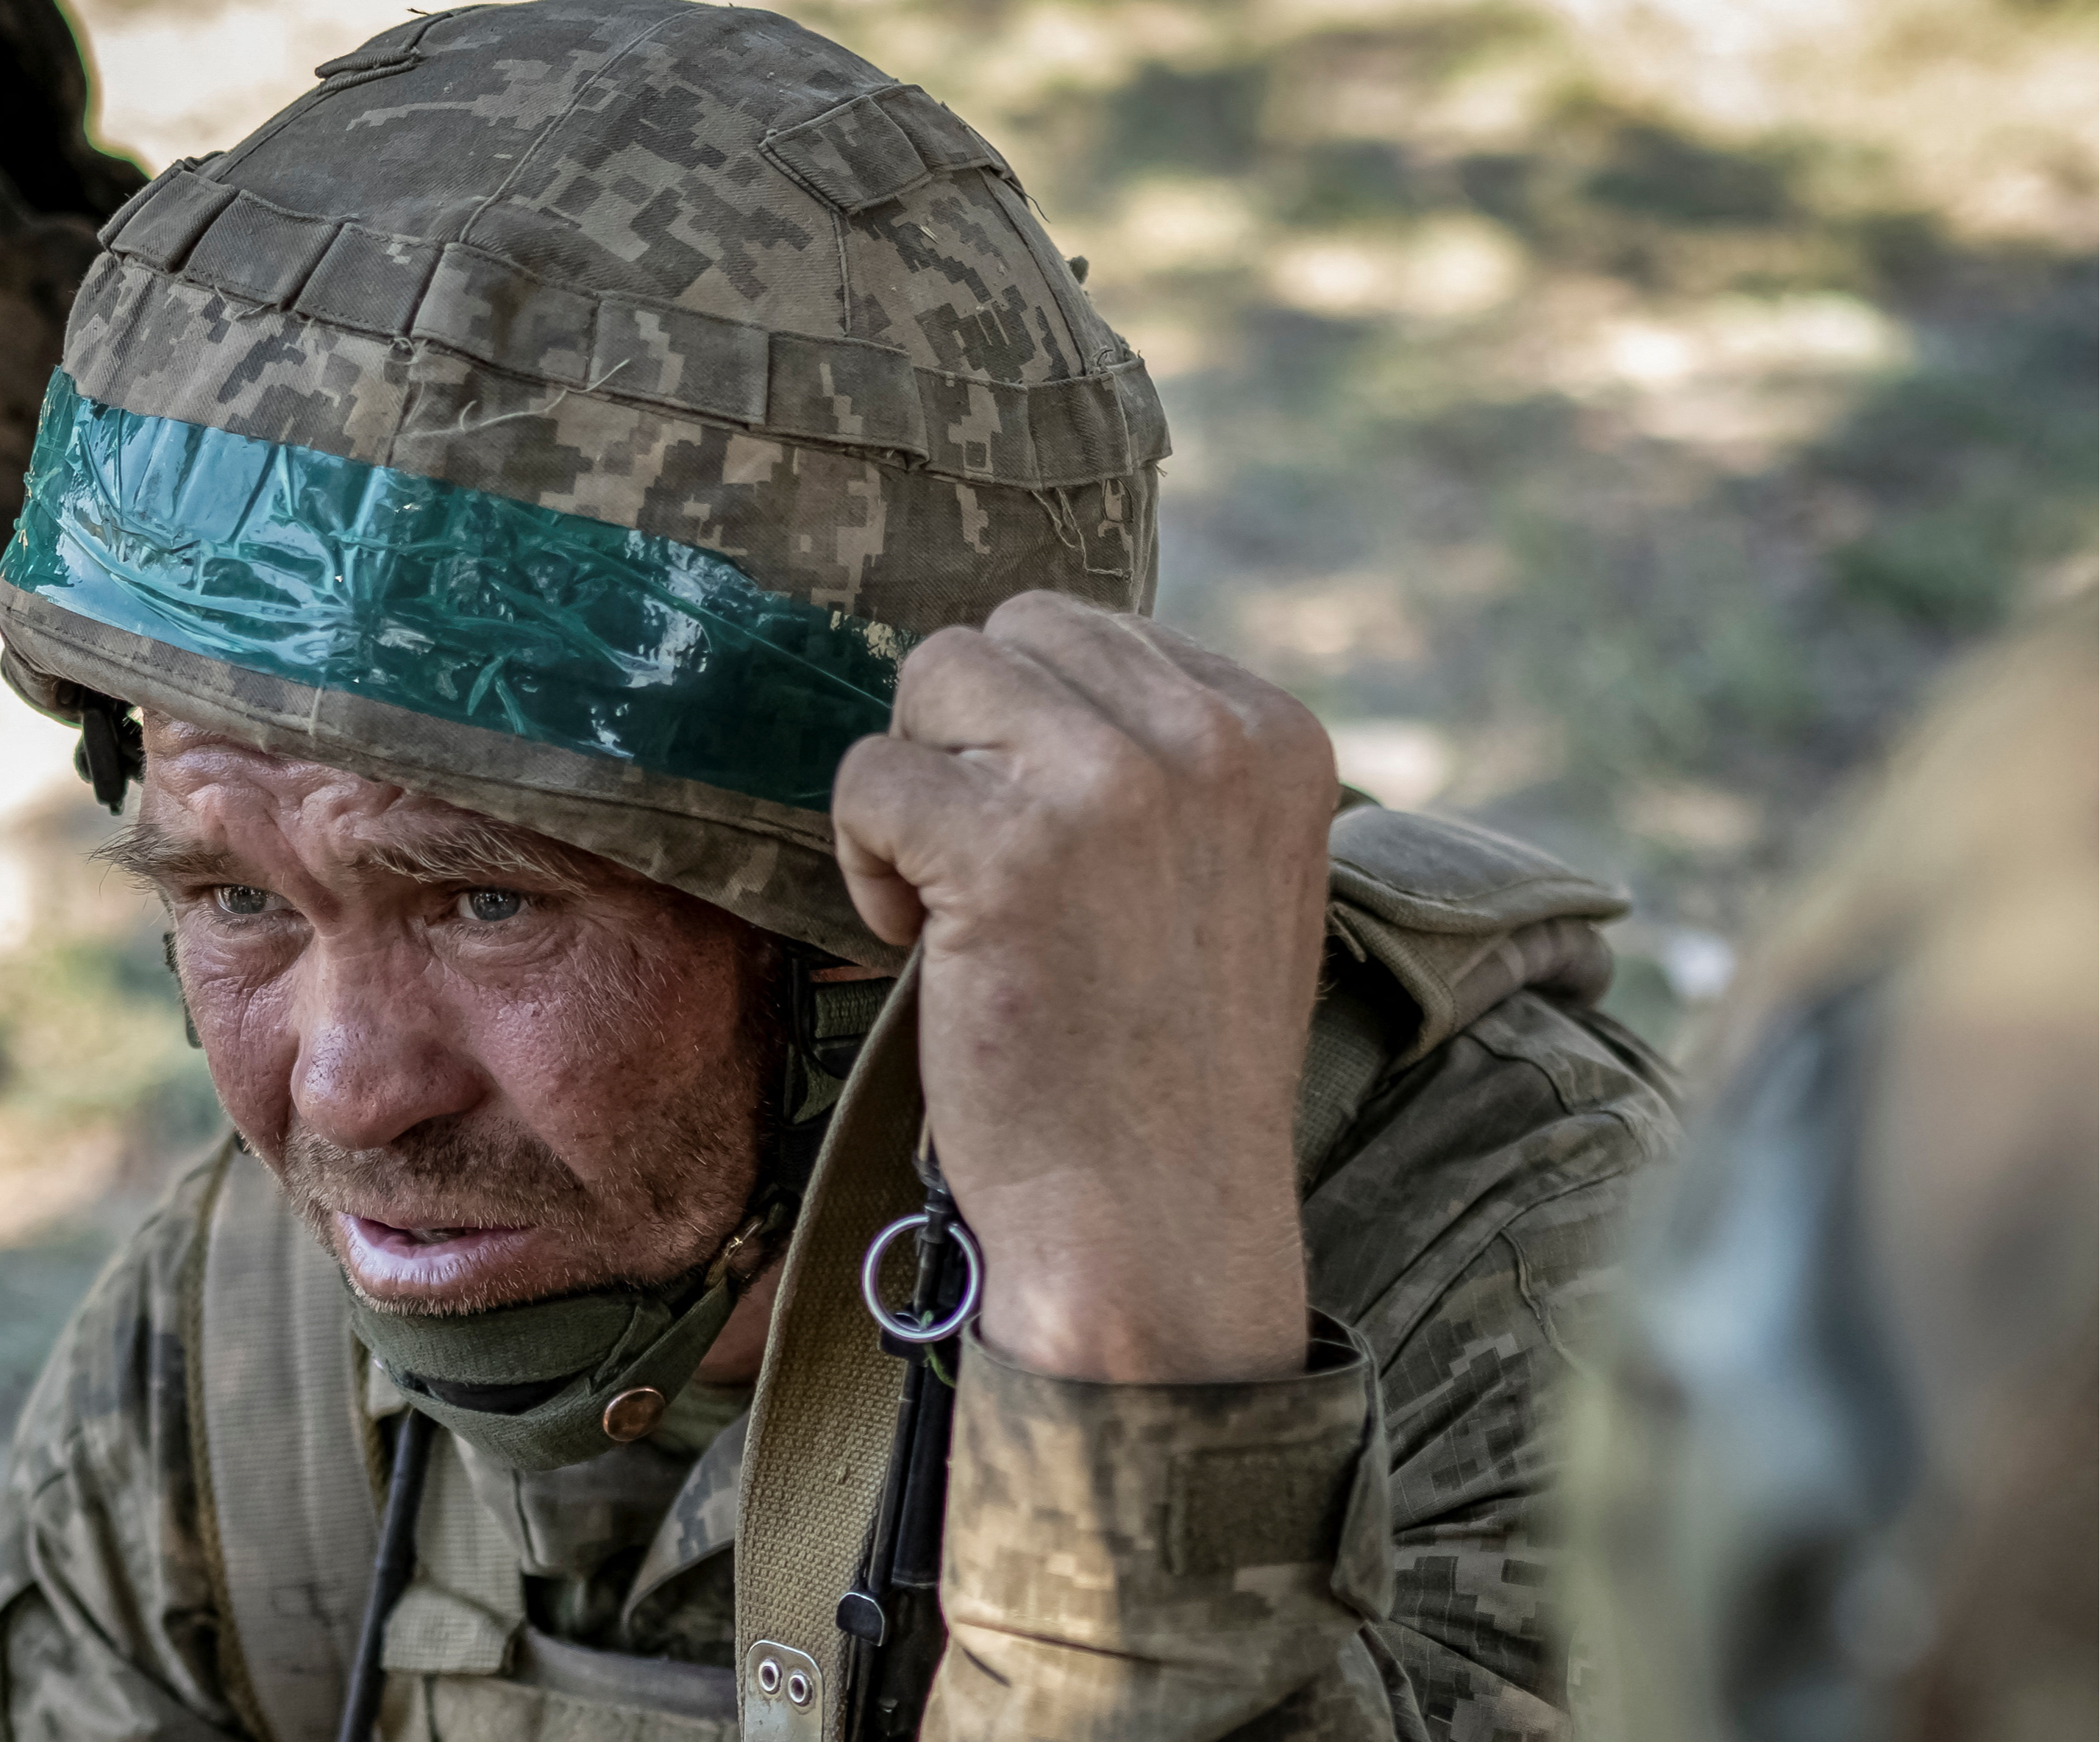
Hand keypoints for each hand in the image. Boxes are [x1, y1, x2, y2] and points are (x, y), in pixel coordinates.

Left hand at [833, 593, 1336, 1382]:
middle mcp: (1210, 738)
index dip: (1029, 737)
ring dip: (913, 790)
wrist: (1158, 1226)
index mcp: (1274, 733)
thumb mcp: (1222, 876)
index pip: (1090, 630)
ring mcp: (1114, 785)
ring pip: (933, 678)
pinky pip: (871, 775)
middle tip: (983, 871)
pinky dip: (866, 860)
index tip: (1052, 859)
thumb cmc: (1164, 1068)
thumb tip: (1028, 676)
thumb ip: (1162, 763)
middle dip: (962, 741)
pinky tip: (927, 945)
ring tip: (955, 903)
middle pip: (1006, 635)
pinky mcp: (1010, 849)